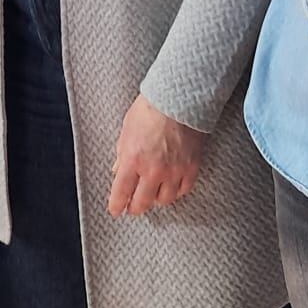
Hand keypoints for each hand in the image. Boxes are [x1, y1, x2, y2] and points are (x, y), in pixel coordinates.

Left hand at [107, 94, 205, 215]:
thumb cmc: (150, 108)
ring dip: (156, 200)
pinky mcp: (191, 167)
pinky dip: (175, 192)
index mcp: (132, 159)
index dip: (117, 206)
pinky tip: (170, 187)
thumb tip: (118, 170)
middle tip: (132, 207)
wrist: (179, 97)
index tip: (116, 210)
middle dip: (135, 208)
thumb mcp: (127, 129)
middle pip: (142, 203)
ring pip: (164, 200)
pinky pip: (183, 190)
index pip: (121, 193)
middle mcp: (153, 169)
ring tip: (152, 196)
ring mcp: (174, 171)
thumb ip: (122, 153)